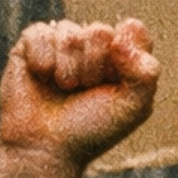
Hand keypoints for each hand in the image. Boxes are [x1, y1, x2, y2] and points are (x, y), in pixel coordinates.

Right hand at [0, 20, 158, 177]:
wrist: (47, 147)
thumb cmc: (93, 128)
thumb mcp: (135, 107)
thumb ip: (146, 71)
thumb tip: (123, 30)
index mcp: (123, 55)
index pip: (133, 30)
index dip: (125, 54)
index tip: (117, 79)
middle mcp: (93, 45)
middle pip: (100, 31)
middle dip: (94, 67)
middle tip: (85, 90)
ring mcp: (62, 42)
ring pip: (69, 33)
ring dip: (69, 69)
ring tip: (65, 89)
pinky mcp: (31, 44)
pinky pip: (40, 33)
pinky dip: (43, 61)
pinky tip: (43, 78)